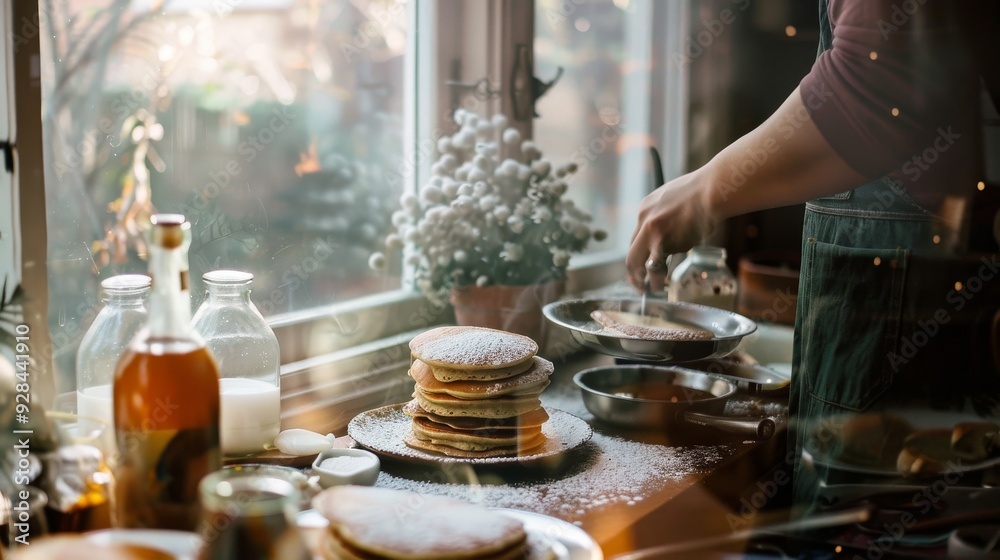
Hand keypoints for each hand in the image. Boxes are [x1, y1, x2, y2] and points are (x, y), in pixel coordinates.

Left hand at [626, 169, 718, 290]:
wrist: (712, 191)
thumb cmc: (705, 194)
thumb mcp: (676, 200)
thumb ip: (669, 216)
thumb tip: (674, 231)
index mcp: (645, 208)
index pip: (637, 237)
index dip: (642, 254)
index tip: (646, 264)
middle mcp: (643, 219)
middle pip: (631, 251)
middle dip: (634, 271)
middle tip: (640, 284)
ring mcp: (650, 230)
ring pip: (637, 262)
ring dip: (642, 279)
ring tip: (652, 289)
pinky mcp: (661, 241)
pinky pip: (655, 265)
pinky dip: (657, 279)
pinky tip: (661, 285)